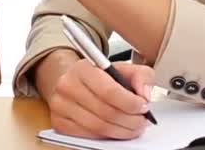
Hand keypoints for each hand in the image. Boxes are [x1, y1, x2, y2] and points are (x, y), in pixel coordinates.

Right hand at [40, 51, 155, 140]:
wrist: (72, 80)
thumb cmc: (98, 76)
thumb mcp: (122, 68)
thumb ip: (141, 76)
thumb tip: (145, 95)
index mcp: (83, 69)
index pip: (109, 91)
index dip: (130, 103)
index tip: (143, 107)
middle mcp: (67, 86)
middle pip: (106, 112)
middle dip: (130, 120)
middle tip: (142, 121)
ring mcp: (60, 106)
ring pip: (99, 128)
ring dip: (122, 131)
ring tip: (134, 127)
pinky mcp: (59, 123)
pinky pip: (88, 136)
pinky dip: (107, 137)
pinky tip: (117, 130)